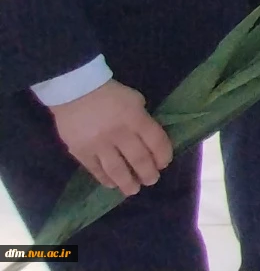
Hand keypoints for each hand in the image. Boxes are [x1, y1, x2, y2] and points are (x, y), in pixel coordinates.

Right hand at [48, 80, 171, 196]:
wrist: (75, 91)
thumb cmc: (110, 93)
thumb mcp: (135, 100)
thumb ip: (143, 119)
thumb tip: (149, 138)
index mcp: (136, 119)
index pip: (156, 142)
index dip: (163, 156)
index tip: (164, 164)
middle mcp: (119, 134)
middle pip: (139, 160)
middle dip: (148, 174)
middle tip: (152, 180)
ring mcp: (99, 145)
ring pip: (117, 170)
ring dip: (128, 183)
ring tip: (133, 189)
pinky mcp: (81, 152)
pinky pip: (95, 170)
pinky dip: (105, 179)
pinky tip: (112, 184)